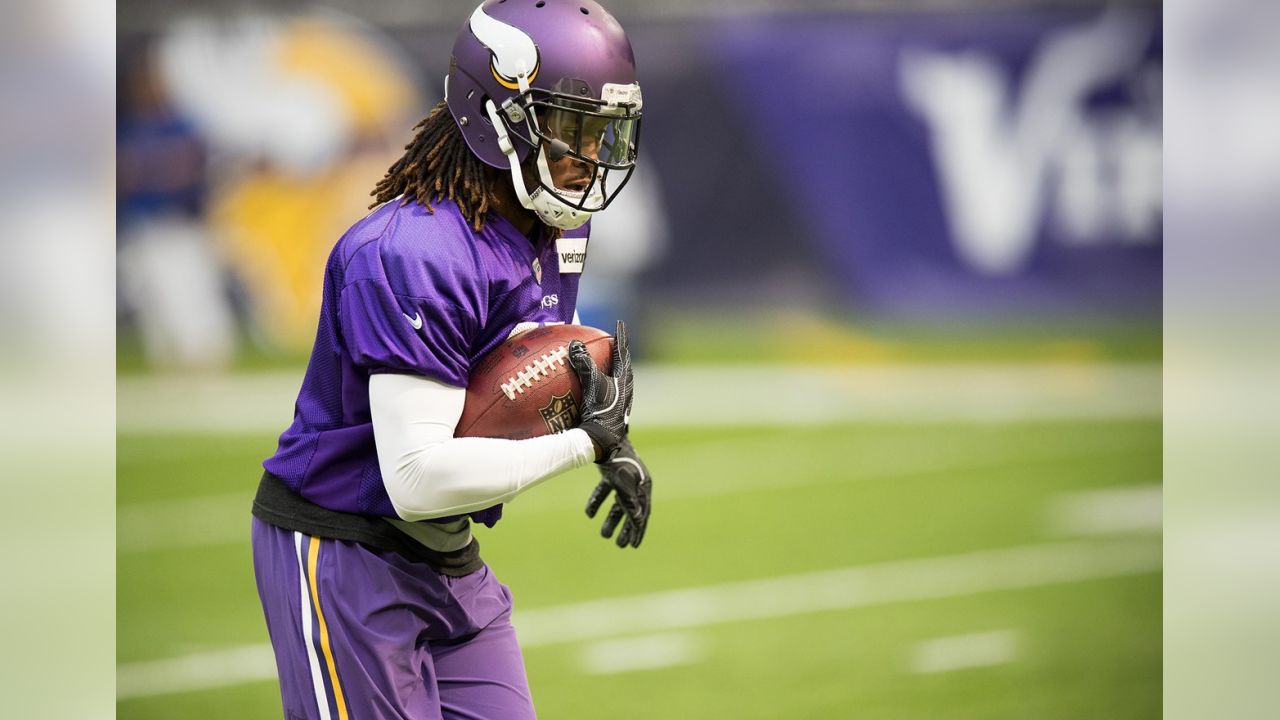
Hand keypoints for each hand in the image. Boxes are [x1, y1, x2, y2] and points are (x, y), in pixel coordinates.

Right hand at [567, 320, 632, 459]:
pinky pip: (608, 391)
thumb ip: (584, 363)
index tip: (619, 324)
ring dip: (611, 368)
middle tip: (613, 342)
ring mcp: (621, 401)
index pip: (622, 352)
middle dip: (619, 353)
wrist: (602, 441)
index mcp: (623, 379)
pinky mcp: (613, 411)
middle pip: (623, 365)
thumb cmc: (600, 412)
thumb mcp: (591, 384)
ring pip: (618, 379)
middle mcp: (625, 388)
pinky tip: (591, 388)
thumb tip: (575, 344)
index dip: (620, 337)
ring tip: (604, 362)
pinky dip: (601, 384)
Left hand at [586, 437, 651, 547]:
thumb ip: (631, 503)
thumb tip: (638, 521)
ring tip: (604, 535)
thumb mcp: (625, 484)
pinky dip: (598, 502)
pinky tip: (589, 514)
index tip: (633, 546)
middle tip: (619, 545)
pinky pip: (605, 492)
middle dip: (625, 529)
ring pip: (617, 504)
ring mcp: (622, 479)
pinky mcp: (610, 474)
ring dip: (611, 520)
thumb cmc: (617, 462)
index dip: (638, 531)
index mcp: (643, 487)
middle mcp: (635, 483)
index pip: (643, 514)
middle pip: (632, 511)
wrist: (604, 438)